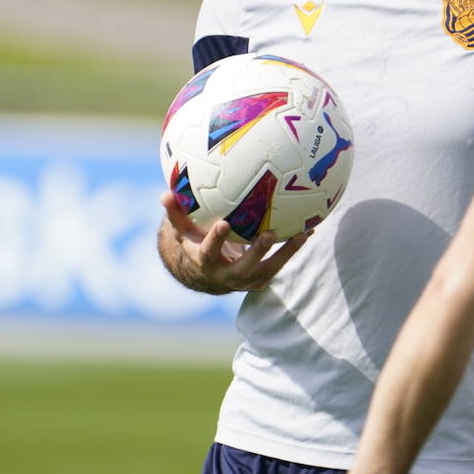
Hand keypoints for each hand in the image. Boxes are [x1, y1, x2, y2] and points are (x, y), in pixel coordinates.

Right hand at [160, 191, 311, 293]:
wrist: (211, 274)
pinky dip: (293, 247)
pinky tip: (309, 229)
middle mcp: (227, 275)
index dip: (216, 240)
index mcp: (206, 261)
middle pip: (243, 267)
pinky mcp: (262, 278)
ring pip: (269, 268)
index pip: (208, 252)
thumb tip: (165, 193)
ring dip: (286, 252)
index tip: (224, 224)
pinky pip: (280, 263)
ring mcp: (247, 279)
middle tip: (269, 234)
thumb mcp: (184, 231)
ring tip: (301, 234)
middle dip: (256, 253)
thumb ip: (176, 214)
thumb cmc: (197, 242)